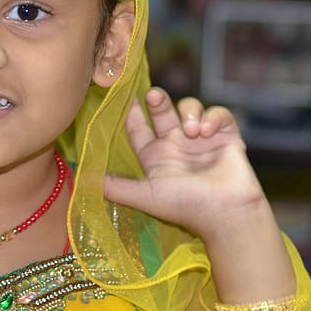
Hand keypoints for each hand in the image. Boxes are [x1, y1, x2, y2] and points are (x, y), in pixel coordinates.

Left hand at [103, 88, 265, 240]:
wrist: (227, 215)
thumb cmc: (186, 207)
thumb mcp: (145, 196)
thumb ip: (116, 187)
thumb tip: (83, 180)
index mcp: (156, 156)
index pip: (139, 128)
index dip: (132, 113)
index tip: (127, 96)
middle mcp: (177, 144)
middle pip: (162, 110)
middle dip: (157, 99)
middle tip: (153, 94)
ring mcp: (201, 139)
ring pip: (189, 107)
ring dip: (189, 112)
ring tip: (193, 131)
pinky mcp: (227, 137)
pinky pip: (219, 114)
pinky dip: (214, 116)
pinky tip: (208, 130)